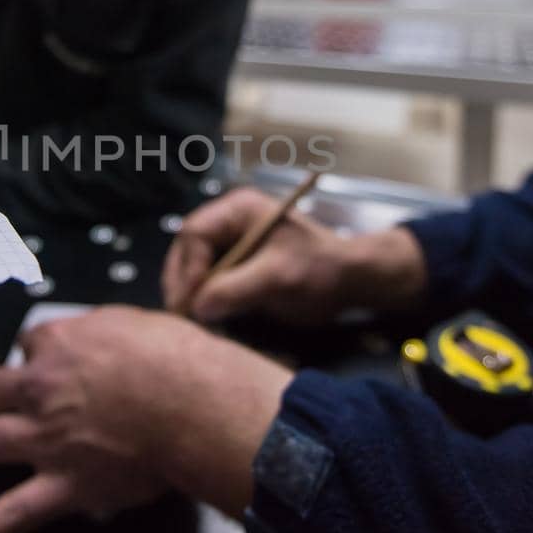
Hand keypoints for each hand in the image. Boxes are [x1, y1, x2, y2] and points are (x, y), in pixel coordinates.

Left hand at [0, 305, 293, 532]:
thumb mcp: (136, 321)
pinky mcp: (61, 485)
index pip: (34, 344)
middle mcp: (40, 392)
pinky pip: (11, 513)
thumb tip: (106, 339)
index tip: (40, 355)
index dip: (37, 351)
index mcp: (59, 347)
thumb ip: (108, 331)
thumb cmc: (175, 359)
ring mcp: (44, 442)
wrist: (190, 404)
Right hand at [161, 188, 428, 326]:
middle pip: (187, 251)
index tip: (190, 301)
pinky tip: (206, 321)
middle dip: (183, 283)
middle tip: (182, 317)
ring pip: (192, 269)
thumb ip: (236, 288)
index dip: (187, 268)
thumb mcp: (278, 277)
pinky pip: (206, 282)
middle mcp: (228, 222)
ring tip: (192, 323)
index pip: (195, 233)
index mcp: (238, 209)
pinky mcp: (234, 267)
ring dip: (190, 295)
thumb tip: (196, 307)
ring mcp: (229, 244)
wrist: (350, 282)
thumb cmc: (320, 270)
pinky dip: (202, 302)